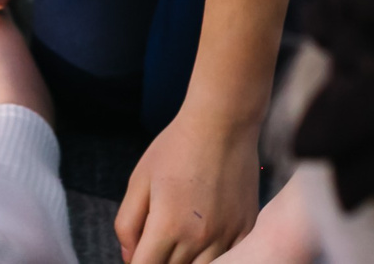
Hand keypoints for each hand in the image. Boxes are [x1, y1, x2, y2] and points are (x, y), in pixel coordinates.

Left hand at [117, 104, 261, 263]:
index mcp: (167, 226)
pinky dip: (215, 258)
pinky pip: (230, 260)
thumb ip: (127, 224)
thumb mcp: (139, 180)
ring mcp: (227, 236)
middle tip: (158, 240)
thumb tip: (129, 257)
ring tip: (180, 241)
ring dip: (186, 262)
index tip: (140, 254)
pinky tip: (205, 240)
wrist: (223, 124)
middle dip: (160, 261)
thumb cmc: (177, 147)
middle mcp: (199, 238)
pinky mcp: (246, 230)